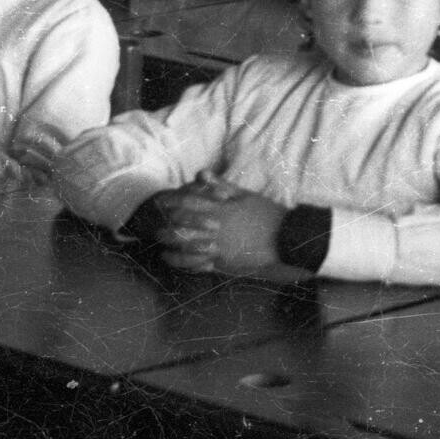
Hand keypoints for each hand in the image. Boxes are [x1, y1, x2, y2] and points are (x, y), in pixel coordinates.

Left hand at [152, 180, 287, 275]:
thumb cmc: (266, 214)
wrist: (285, 238)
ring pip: (187, 248)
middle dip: (166, 227)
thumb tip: (201, 174)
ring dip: (171, 247)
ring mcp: (219, 247)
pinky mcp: (224, 262)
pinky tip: (175, 261)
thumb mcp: (245, 196)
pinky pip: (199, 264)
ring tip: (161, 247)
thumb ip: (221, 185)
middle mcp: (217, 229)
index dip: (172, 202)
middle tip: (154, 227)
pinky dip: (184, 263)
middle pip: (183, 227)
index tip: (160, 202)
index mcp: (222, 209)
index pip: (189, 202)